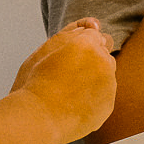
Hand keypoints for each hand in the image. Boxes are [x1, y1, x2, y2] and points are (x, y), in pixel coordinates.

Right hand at [12, 18, 116, 142]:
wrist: (38, 118)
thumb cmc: (35, 83)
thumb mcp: (44, 50)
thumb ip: (70, 33)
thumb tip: (92, 25)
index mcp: (87, 43)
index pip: (95, 34)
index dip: (81, 44)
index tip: (70, 56)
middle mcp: (103, 61)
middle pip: (104, 53)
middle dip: (92, 59)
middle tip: (68, 73)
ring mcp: (108, 85)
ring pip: (106, 75)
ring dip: (93, 78)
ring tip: (69, 91)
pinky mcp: (108, 104)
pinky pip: (104, 96)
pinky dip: (93, 98)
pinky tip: (74, 103)